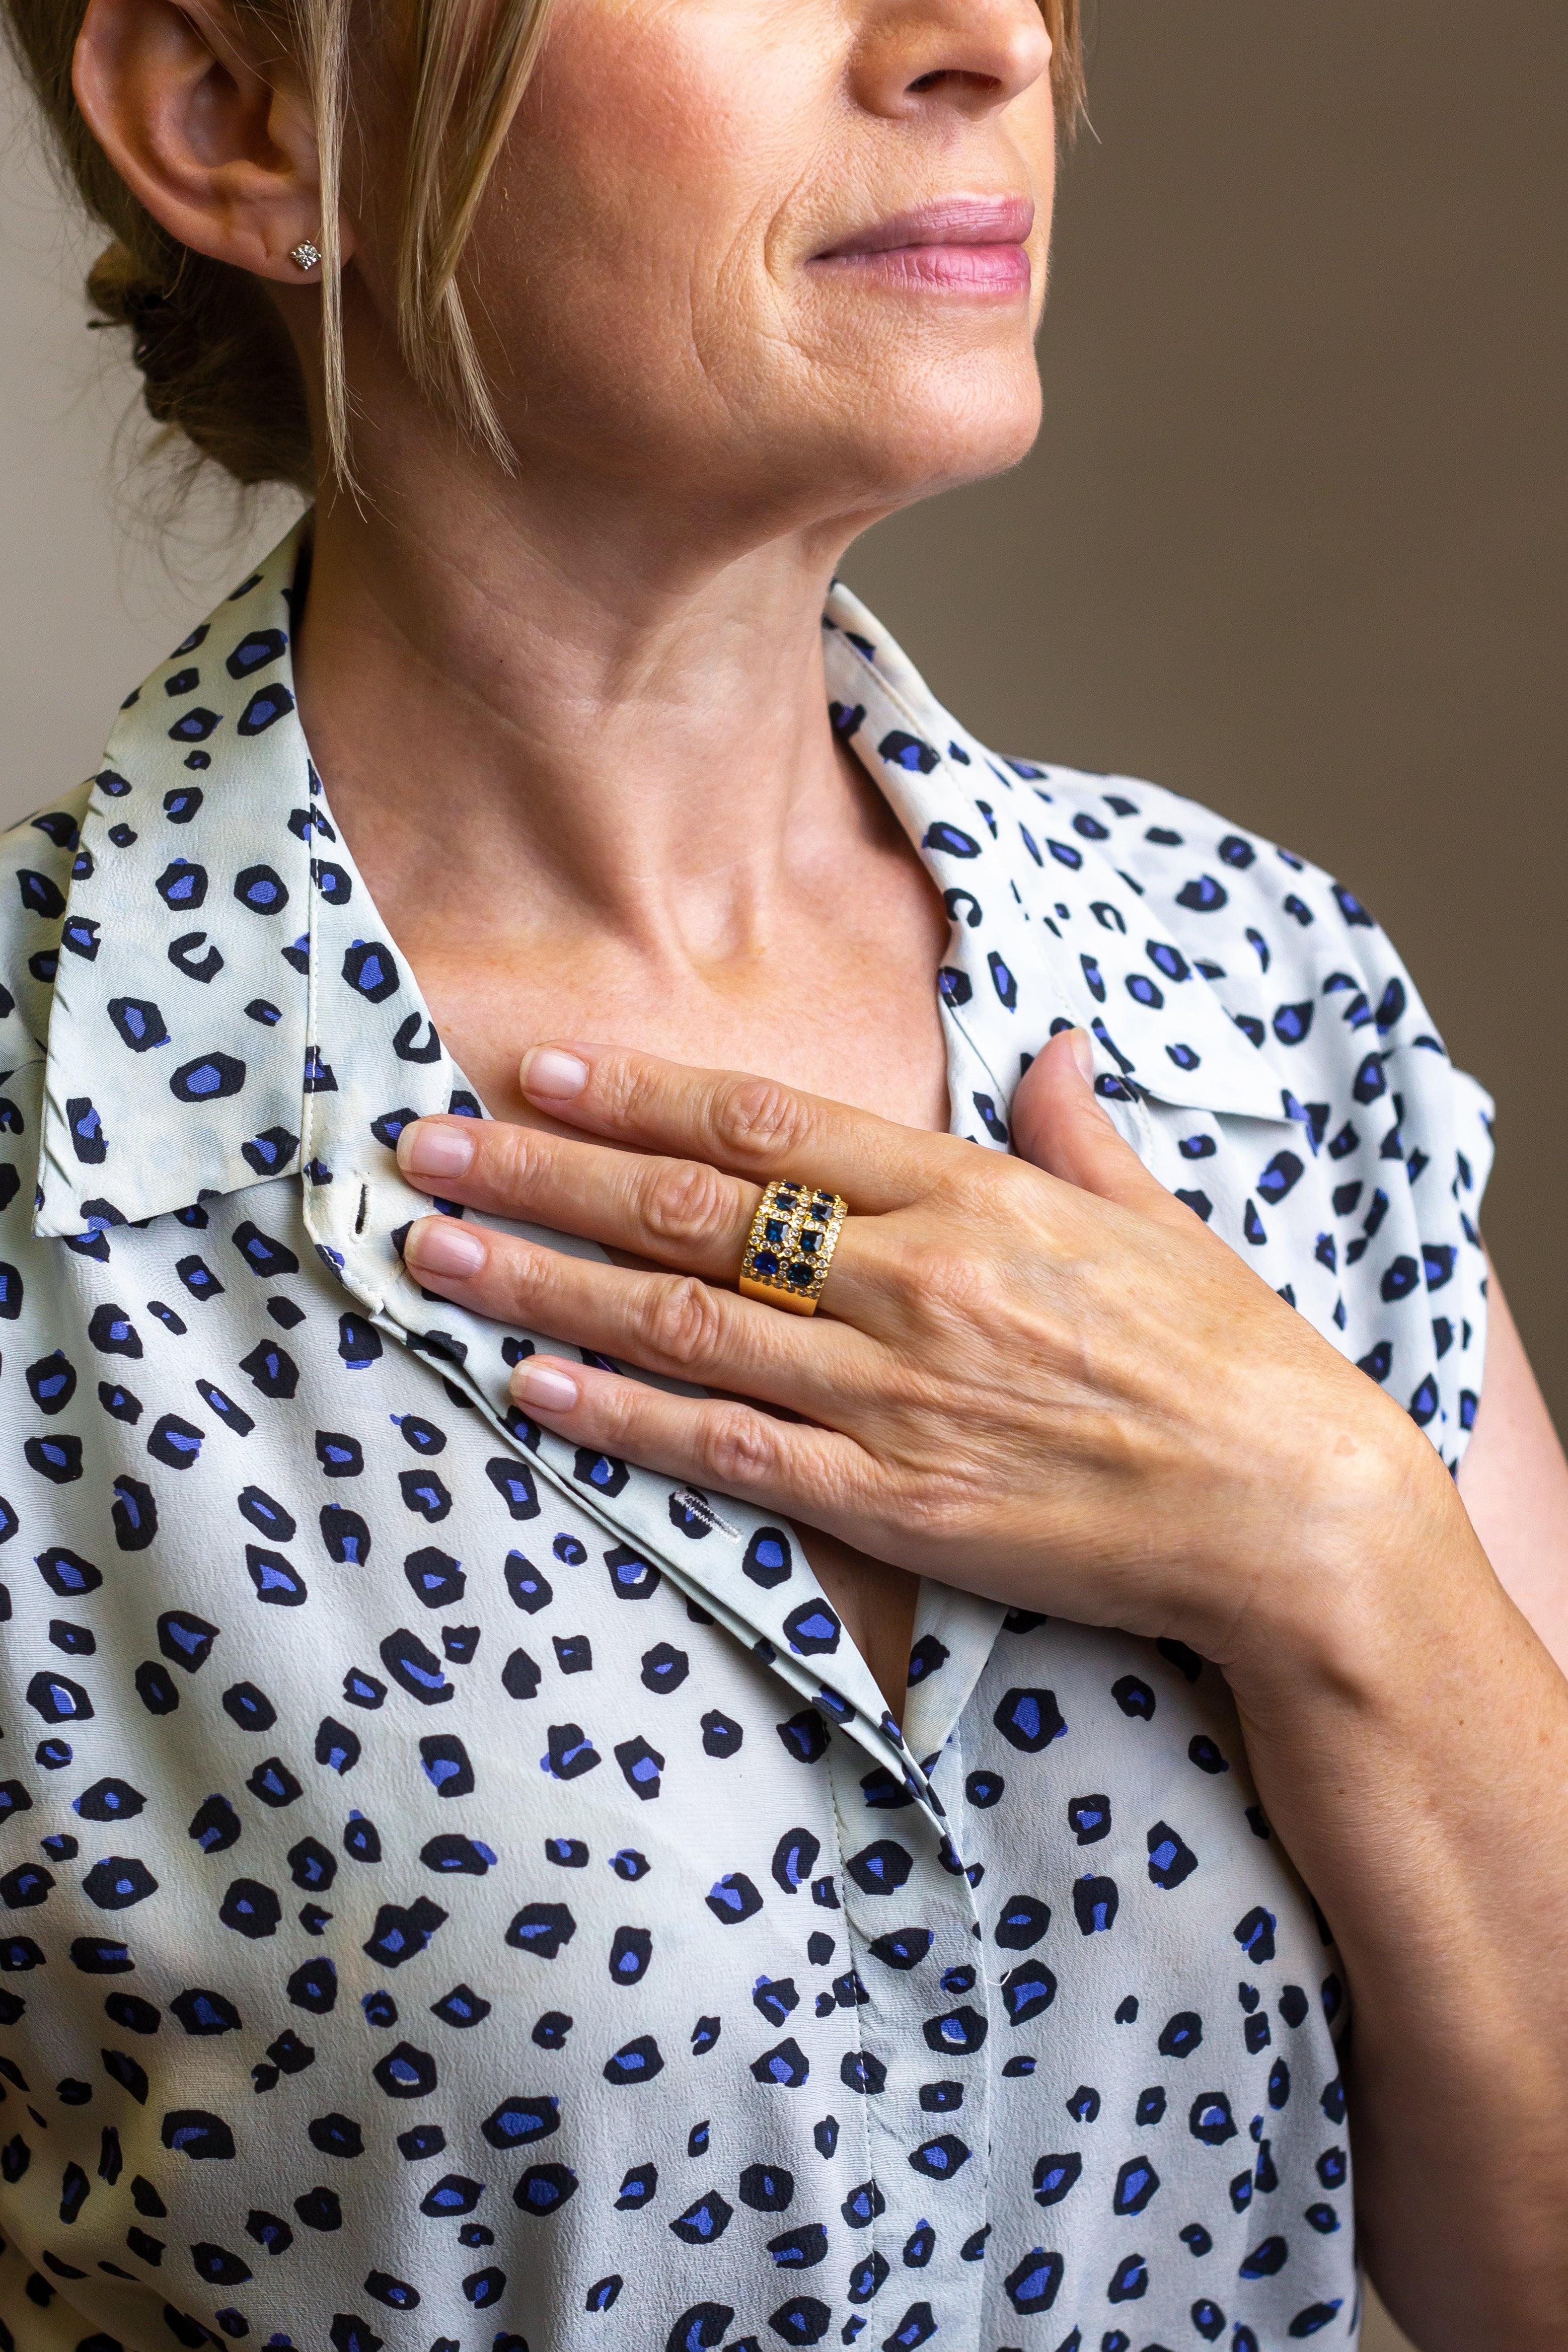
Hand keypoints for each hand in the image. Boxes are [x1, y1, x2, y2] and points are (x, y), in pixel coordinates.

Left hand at [396, 1029, 1461, 1676]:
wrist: (1294, 1510)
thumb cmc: (1232, 1359)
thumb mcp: (1160, 1218)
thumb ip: (1078, 1132)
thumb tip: (1048, 1053)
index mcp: (969, 1195)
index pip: (764, 1123)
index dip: (635, 1090)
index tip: (536, 1064)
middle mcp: (911, 1282)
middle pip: (688, 1212)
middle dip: (542, 1171)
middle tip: (424, 1144)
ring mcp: (894, 1397)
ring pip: (680, 1326)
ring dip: (543, 1285)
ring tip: (436, 1253)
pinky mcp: (894, 1505)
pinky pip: (729, 1454)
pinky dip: (622, 1421)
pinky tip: (534, 1391)